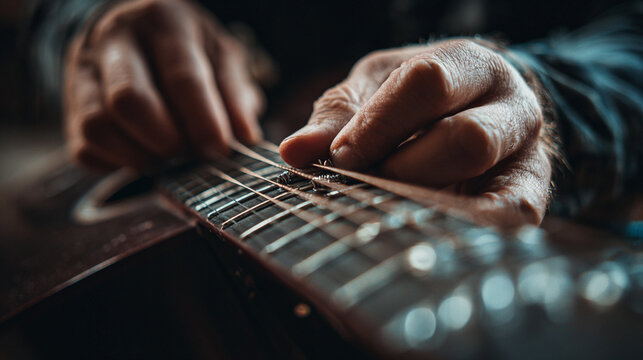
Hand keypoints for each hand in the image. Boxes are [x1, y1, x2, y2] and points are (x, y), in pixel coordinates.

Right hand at [65, 0, 263, 170]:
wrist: (129, 29)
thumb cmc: (186, 48)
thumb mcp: (220, 56)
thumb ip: (235, 94)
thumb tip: (244, 138)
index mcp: (163, 23)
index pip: (181, 77)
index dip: (203, 121)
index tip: (219, 150)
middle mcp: (115, 42)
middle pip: (128, 102)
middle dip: (166, 140)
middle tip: (189, 152)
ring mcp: (84, 74)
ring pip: (97, 127)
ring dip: (139, 156)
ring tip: (166, 157)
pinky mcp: (69, 107)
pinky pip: (84, 149)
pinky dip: (116, 164)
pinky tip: (141, 155)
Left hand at [279, 39, 552, 225]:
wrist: (471, 110)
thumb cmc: (412, 100)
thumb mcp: (373, 92)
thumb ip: (336, 118)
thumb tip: (294, 152)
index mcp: (470, 65)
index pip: (428, 83)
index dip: (380, 124)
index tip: (341, 157)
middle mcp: (512, 106)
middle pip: (466, 140)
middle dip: (404, 170)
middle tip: (366, 186)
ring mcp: (530, 155)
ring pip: (493, 191)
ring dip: (428, 209)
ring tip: (389, 211)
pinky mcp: (530, 197)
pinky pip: (512, 224)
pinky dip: (468, 236)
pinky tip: (427, 240)